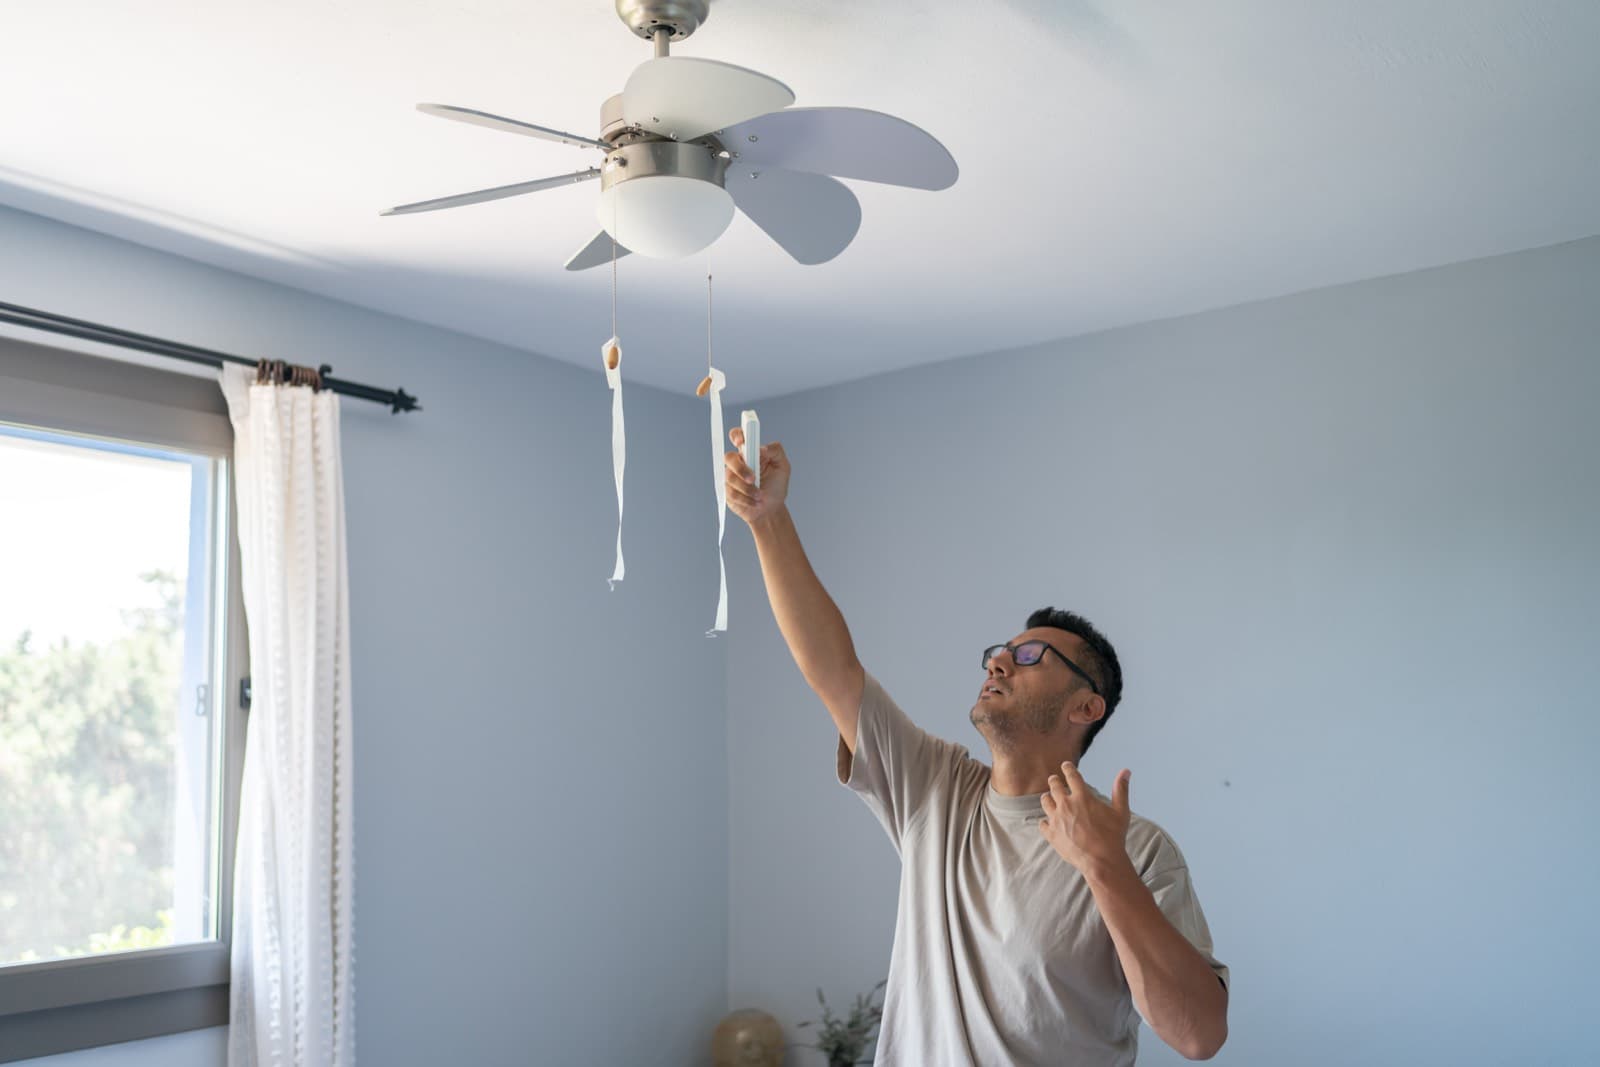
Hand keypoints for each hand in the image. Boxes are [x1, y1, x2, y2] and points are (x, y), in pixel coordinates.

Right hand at [725, 426, 789, 525]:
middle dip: (741, 469)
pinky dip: (746, 499)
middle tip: (753, 479)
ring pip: (731, 478)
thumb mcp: (783, 466)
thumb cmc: (776, 486)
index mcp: (751, 452)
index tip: (741, 442)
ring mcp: (731, 477)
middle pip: (729, 458)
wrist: (771, 509)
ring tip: (760, 496)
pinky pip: (731, 493)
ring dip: (748, 489)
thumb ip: (776, 451)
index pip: (738, 436)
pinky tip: (754, 502)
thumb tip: (762, 448)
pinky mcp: (727, 491)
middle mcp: (738, 462)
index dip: (736, 436)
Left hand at [1039, 762, 1133, 878]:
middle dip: (1054, 781)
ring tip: (1049, 797)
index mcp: (1082, 797)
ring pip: (1045, 801)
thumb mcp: (1121, 812)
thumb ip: (1121, 789)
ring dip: (1048, 798)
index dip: (1067, 768)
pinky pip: (1042, 823)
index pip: (1071, 775)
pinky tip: (1048, 821)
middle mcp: (1066, 805)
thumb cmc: (1113, 837)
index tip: (1065, 765)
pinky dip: (1045, 821)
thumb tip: (1126, 770)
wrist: (1101, 862)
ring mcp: (1056, 819)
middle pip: (1054, 785)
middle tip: (1054, 780)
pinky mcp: (1051, 834)